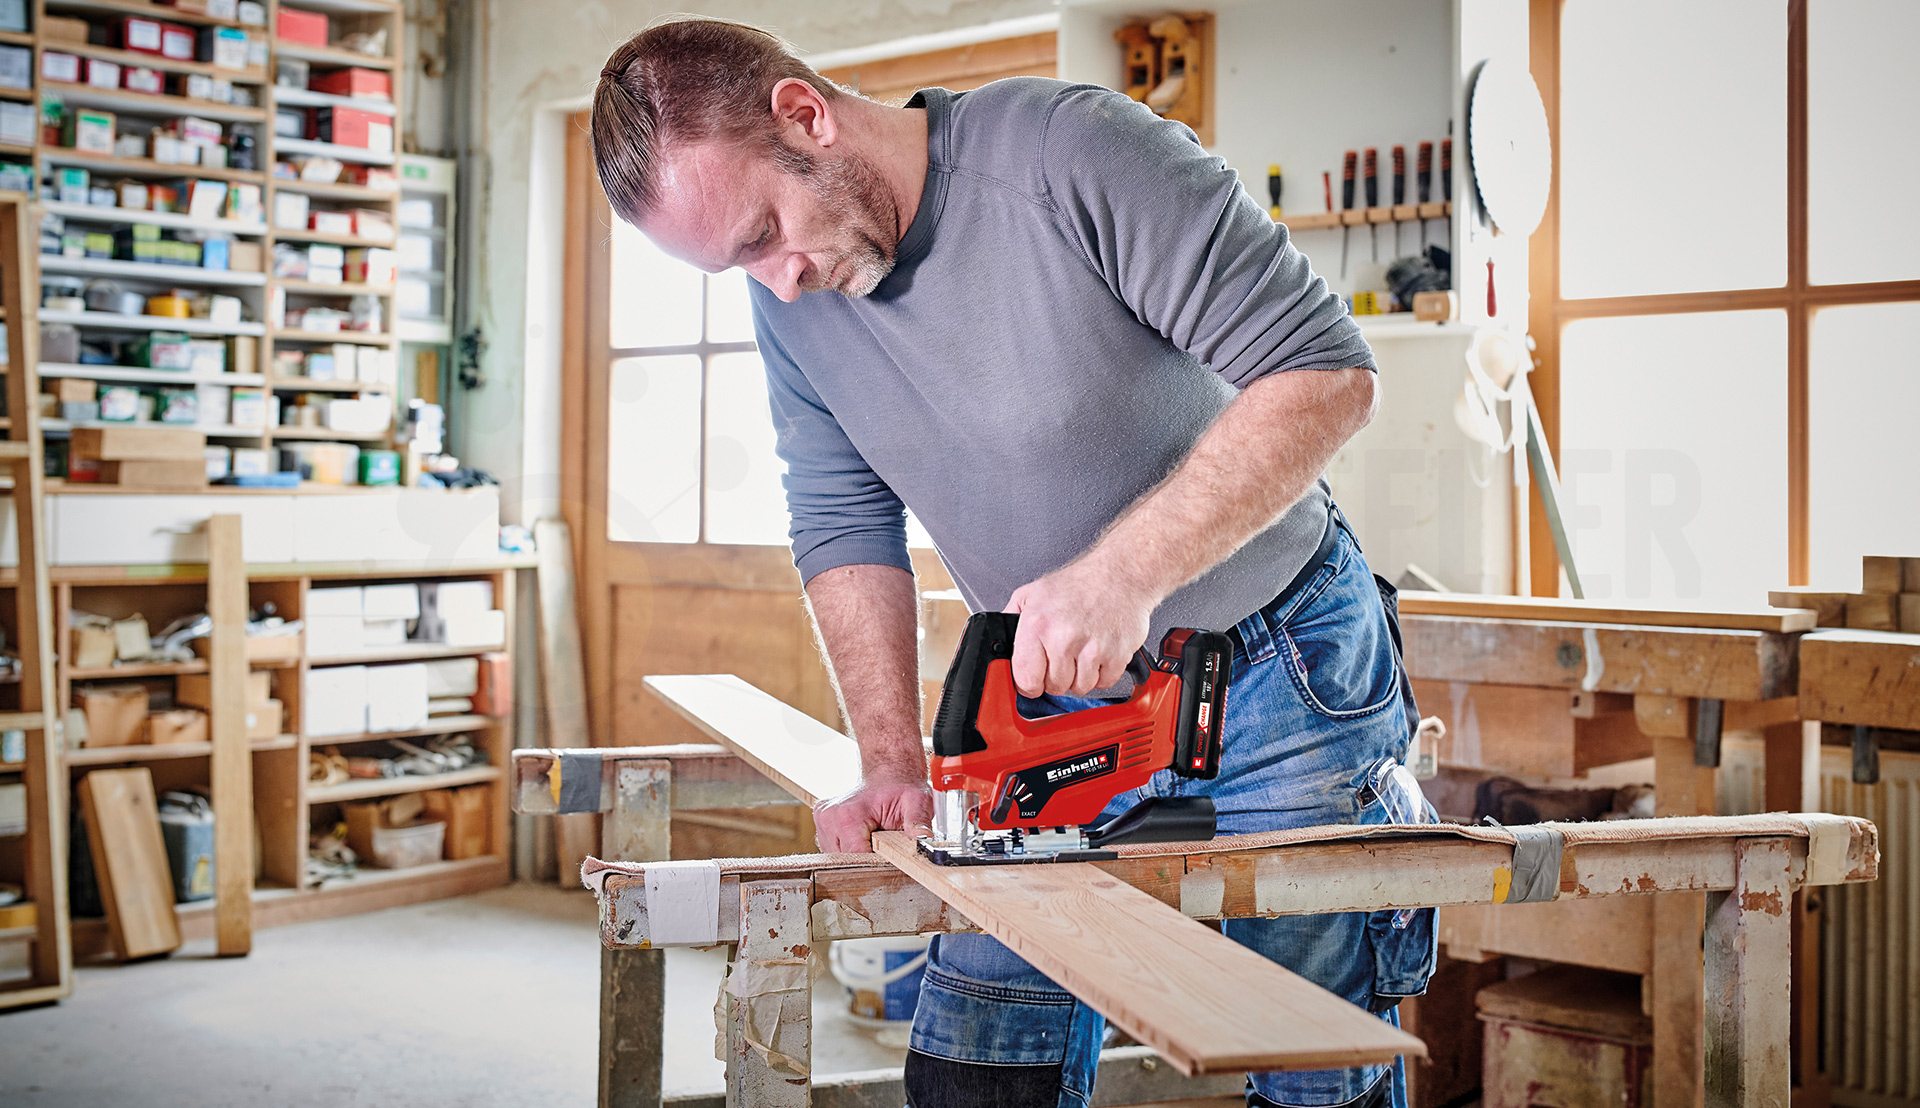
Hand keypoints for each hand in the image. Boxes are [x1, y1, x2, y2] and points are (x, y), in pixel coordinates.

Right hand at [812, 775, 934, 852]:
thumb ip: (918, 822)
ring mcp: (822, 821)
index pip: (856, 857)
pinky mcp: (822, 824)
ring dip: (859, 853)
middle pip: (847, 859)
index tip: (891, 855)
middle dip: (868, 857)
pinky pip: (835, 849)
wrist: (888, 774)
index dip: (876, 861)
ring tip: (875, 836)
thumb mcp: (917, 802)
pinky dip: (851, 848)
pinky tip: (864, 835)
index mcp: (848, 815)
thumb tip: (924, 840)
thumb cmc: (901, 788)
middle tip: (886, 843)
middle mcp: (829, 817)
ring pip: (840, 857)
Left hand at [1005, 560, 1156, 696]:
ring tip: (1081, 653)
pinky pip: (1104, 683)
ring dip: (1079, 677)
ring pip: (1080, 688)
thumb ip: (1011, 620)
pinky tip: (1098, 654)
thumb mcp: (1032, 594)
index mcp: (1038, 625)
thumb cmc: (1078, 584)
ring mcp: (1093, 648)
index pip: (1026, 680)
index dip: (1029, 683)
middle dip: (1056, 677)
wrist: (1121, 574)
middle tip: (1062, 657)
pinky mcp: (1117, 654)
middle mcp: (1064, 638)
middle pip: (1054, 687)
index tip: (1035, 678)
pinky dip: (1102, 674)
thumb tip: (999, 645)